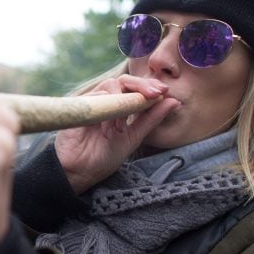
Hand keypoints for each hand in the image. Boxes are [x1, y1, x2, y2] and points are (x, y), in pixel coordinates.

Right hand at [55, 75, 178, 192]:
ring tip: (132, 113)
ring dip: (126, 96)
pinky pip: (96, 96)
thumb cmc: (103, 157)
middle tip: (157, 93)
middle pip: (125, 81)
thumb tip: (174, 101)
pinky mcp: (80, 106)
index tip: (165, 92)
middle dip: (143, 85)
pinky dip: (109, 102)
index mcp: (120, 107)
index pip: (136, 88)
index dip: (150, 86)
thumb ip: (151, 119)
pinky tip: (115, 119)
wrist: (79, 172)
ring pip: (111, 84)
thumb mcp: (133, 137)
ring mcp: (93, 103)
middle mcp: (107, 101)